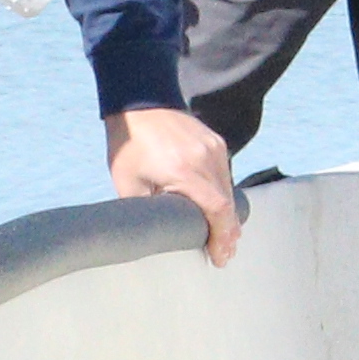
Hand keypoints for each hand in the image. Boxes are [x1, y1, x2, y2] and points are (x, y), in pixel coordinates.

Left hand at [107, 102, 244, 260]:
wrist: (138, 102)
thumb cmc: (129, 145)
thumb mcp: (129, 185)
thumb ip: (148, 212)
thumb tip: (157, 237)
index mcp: (184, 171)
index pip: (218, 210)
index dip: (222, 237)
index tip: (220, 257)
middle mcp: (206, 159)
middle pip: (229, 204)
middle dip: (228, 233)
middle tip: (224, 254)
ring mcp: (214, 147)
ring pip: (229, 190)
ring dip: (228, 215)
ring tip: (223, 237)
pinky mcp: (216, 141)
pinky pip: (225, 174)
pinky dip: (223, 194)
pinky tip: (218, 209)